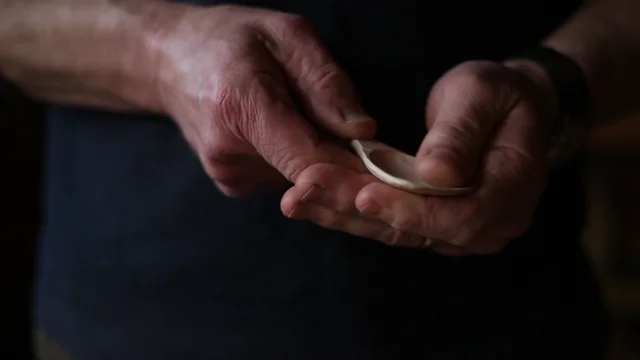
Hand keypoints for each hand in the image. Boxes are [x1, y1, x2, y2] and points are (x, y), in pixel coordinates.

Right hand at [153, 5, 375, 195]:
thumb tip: (363, 131)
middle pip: (311, 173)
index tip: (390, 174)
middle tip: (361, 135)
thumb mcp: (286, 35)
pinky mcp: (233, 183)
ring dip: (319, 154)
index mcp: (241, 107)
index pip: (309, 159)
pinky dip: (298, 158)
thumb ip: (326, 82)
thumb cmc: (230, 40)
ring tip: (301, 114)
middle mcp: (230, 152)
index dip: (355, 172)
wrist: (170, 62)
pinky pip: (285, 176)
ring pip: (301, 177)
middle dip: (345, 160)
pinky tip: (284, 130)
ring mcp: (228, 173)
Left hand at [283, 60, 557, 254]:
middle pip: (415, 230)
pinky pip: (387, 221)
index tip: (364, 195)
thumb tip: (436, 176)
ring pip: (393, 230)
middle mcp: (486, 223)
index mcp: (511, 192)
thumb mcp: (483, 97)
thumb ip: (461, 135)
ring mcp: (456, 228)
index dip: (411, 209)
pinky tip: (310, 199)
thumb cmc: (498, 95)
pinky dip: (347, 209)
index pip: (460, 216)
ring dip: (340, 213)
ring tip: (295, 199)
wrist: (505, 109)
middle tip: (303, 194)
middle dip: (354, 211)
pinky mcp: (430, 223)